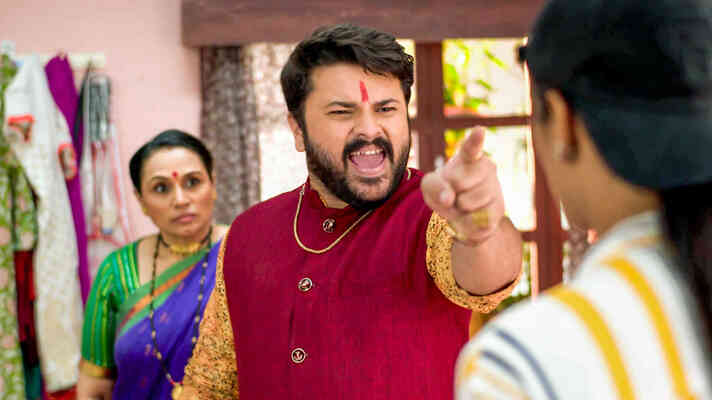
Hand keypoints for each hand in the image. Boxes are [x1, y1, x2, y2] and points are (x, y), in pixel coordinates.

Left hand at [421, 127, 504, 244]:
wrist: (462, 212)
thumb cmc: (445, 190)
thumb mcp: (430, 185)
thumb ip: (433, 186)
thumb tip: (449, 199)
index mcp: (468, 156)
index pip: (472, 146)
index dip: (475, 140)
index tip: (479, 131)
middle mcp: (487, 167)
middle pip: (458, 182)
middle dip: (449, 192)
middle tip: (453, 192)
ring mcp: (496, 187)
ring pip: (467, 203)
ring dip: (458, 210)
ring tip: (462, 205)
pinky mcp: (500, 209)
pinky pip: (476, 220)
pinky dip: (466, 223)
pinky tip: (470, 216)